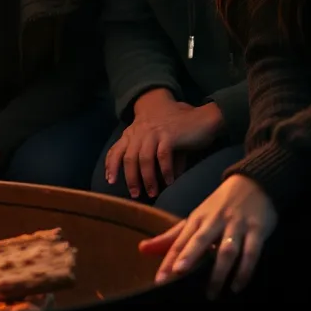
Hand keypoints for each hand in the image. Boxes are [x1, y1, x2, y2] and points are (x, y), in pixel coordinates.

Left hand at [106, 89, 223, 198]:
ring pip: (144, 159)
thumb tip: (146, 178)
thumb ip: (148, 154)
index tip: (109, 180)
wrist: (200, 117)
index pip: (117, 148)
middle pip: (129, 157)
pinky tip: (169, 182)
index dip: (111, 165)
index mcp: (134, 131)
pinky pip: (162, 156)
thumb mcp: (157, 138)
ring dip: (147, 178)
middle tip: (134, 194)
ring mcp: (155, 132)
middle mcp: (141, 131)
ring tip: (151, 192)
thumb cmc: (178, 130)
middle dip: (130, 178)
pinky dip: (165, 171)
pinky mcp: (169, 135)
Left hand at [139, 175, 277, 298]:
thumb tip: (141, 249)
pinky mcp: (256, 230)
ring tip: (211, 293)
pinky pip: (251, 253)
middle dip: (188, 256)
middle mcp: (214, 221)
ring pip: (226, 249)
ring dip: (218, 271)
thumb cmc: (218, 206)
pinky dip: (244, 270)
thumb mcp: (194, 219)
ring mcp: (236, 225)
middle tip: (177, 274)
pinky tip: (236, 286)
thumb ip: (171, 237)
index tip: (159, 280)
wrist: (253, 183)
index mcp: (196, 219)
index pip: (179, 241)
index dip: (168, 260)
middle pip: (199, 240)